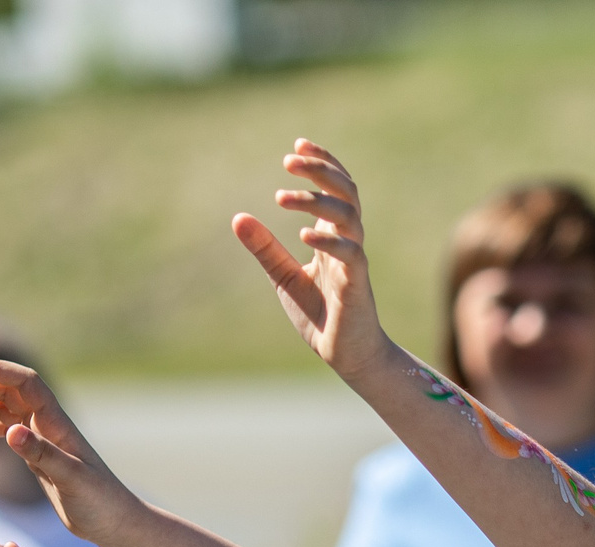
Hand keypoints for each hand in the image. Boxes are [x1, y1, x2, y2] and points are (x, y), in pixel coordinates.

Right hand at [0, 360, 141, 543]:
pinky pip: (5, 430)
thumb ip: (42, 454)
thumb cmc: (99, 500)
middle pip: (6, 392)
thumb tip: (11, 432)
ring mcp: (40, 437)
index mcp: (57, 422)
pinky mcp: (35, 453)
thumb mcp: (71, 479)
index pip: (25, 382)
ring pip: (2, 411)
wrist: (112, 522)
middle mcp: (47, 424)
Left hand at [231, 140, 388, 381]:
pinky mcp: (357, 284)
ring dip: (316, 200)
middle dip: (320, 170)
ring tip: (281, 198)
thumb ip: (265, 248)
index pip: (336, 187)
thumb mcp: (283, 276)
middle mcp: (348, 240)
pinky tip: (303, 235)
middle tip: (288, 160)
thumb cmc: (320, 314)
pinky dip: (329, 240)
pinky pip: (351, 253)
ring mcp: (355, 260)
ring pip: (349, 215)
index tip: (297, 145)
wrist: (345, 354)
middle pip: (346, 190)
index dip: (322, 162)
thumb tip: (238, 218)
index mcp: (333, 235)